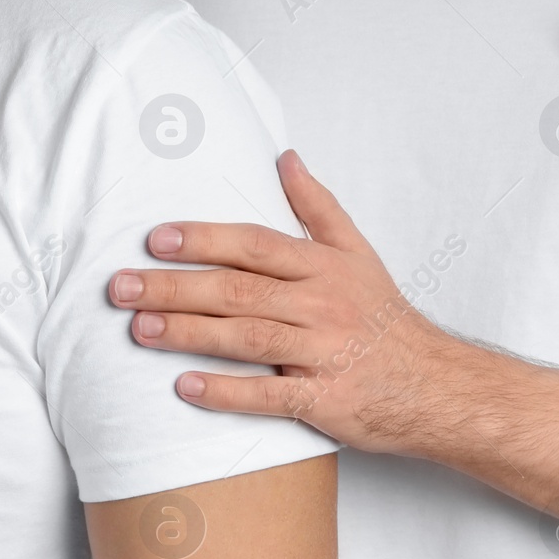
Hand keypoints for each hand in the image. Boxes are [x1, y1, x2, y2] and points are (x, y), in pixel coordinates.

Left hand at [108, 150, 463, 453]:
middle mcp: (322, 305)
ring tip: (139, 329)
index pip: (255, 245)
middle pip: (239, 291)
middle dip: (175, 287)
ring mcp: (324, 354)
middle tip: (120, 287)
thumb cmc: (385, 319)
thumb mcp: (358, 254)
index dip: (204, 240)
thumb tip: (285, 157)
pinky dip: (227, 392)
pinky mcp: (326, 402)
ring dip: (189, 334)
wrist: (438, 386)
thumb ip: (317, 207)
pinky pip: (270, 397)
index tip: (155, 239)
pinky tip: (184, 387)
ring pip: (247, 339)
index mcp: (323, 267)